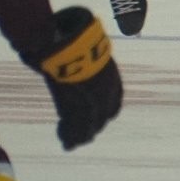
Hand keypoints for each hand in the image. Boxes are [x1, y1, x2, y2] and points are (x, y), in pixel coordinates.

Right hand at [26, 7, 121, 150]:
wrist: (70, 38)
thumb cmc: (75, 35)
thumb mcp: (85, 46)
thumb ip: (84, 52)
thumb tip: (76, 46)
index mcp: (111, 78)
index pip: (113, 103)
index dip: (105, 114)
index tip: (97, 122)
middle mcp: (105, 92)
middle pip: (102, 117)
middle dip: (92, 128)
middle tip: (83, 139)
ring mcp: (90, 99)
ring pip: (88, 125)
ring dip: (79, 136)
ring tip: (71, 144)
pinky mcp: (73, 104)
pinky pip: (72, 125)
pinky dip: (68, 135)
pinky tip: (66, 142)